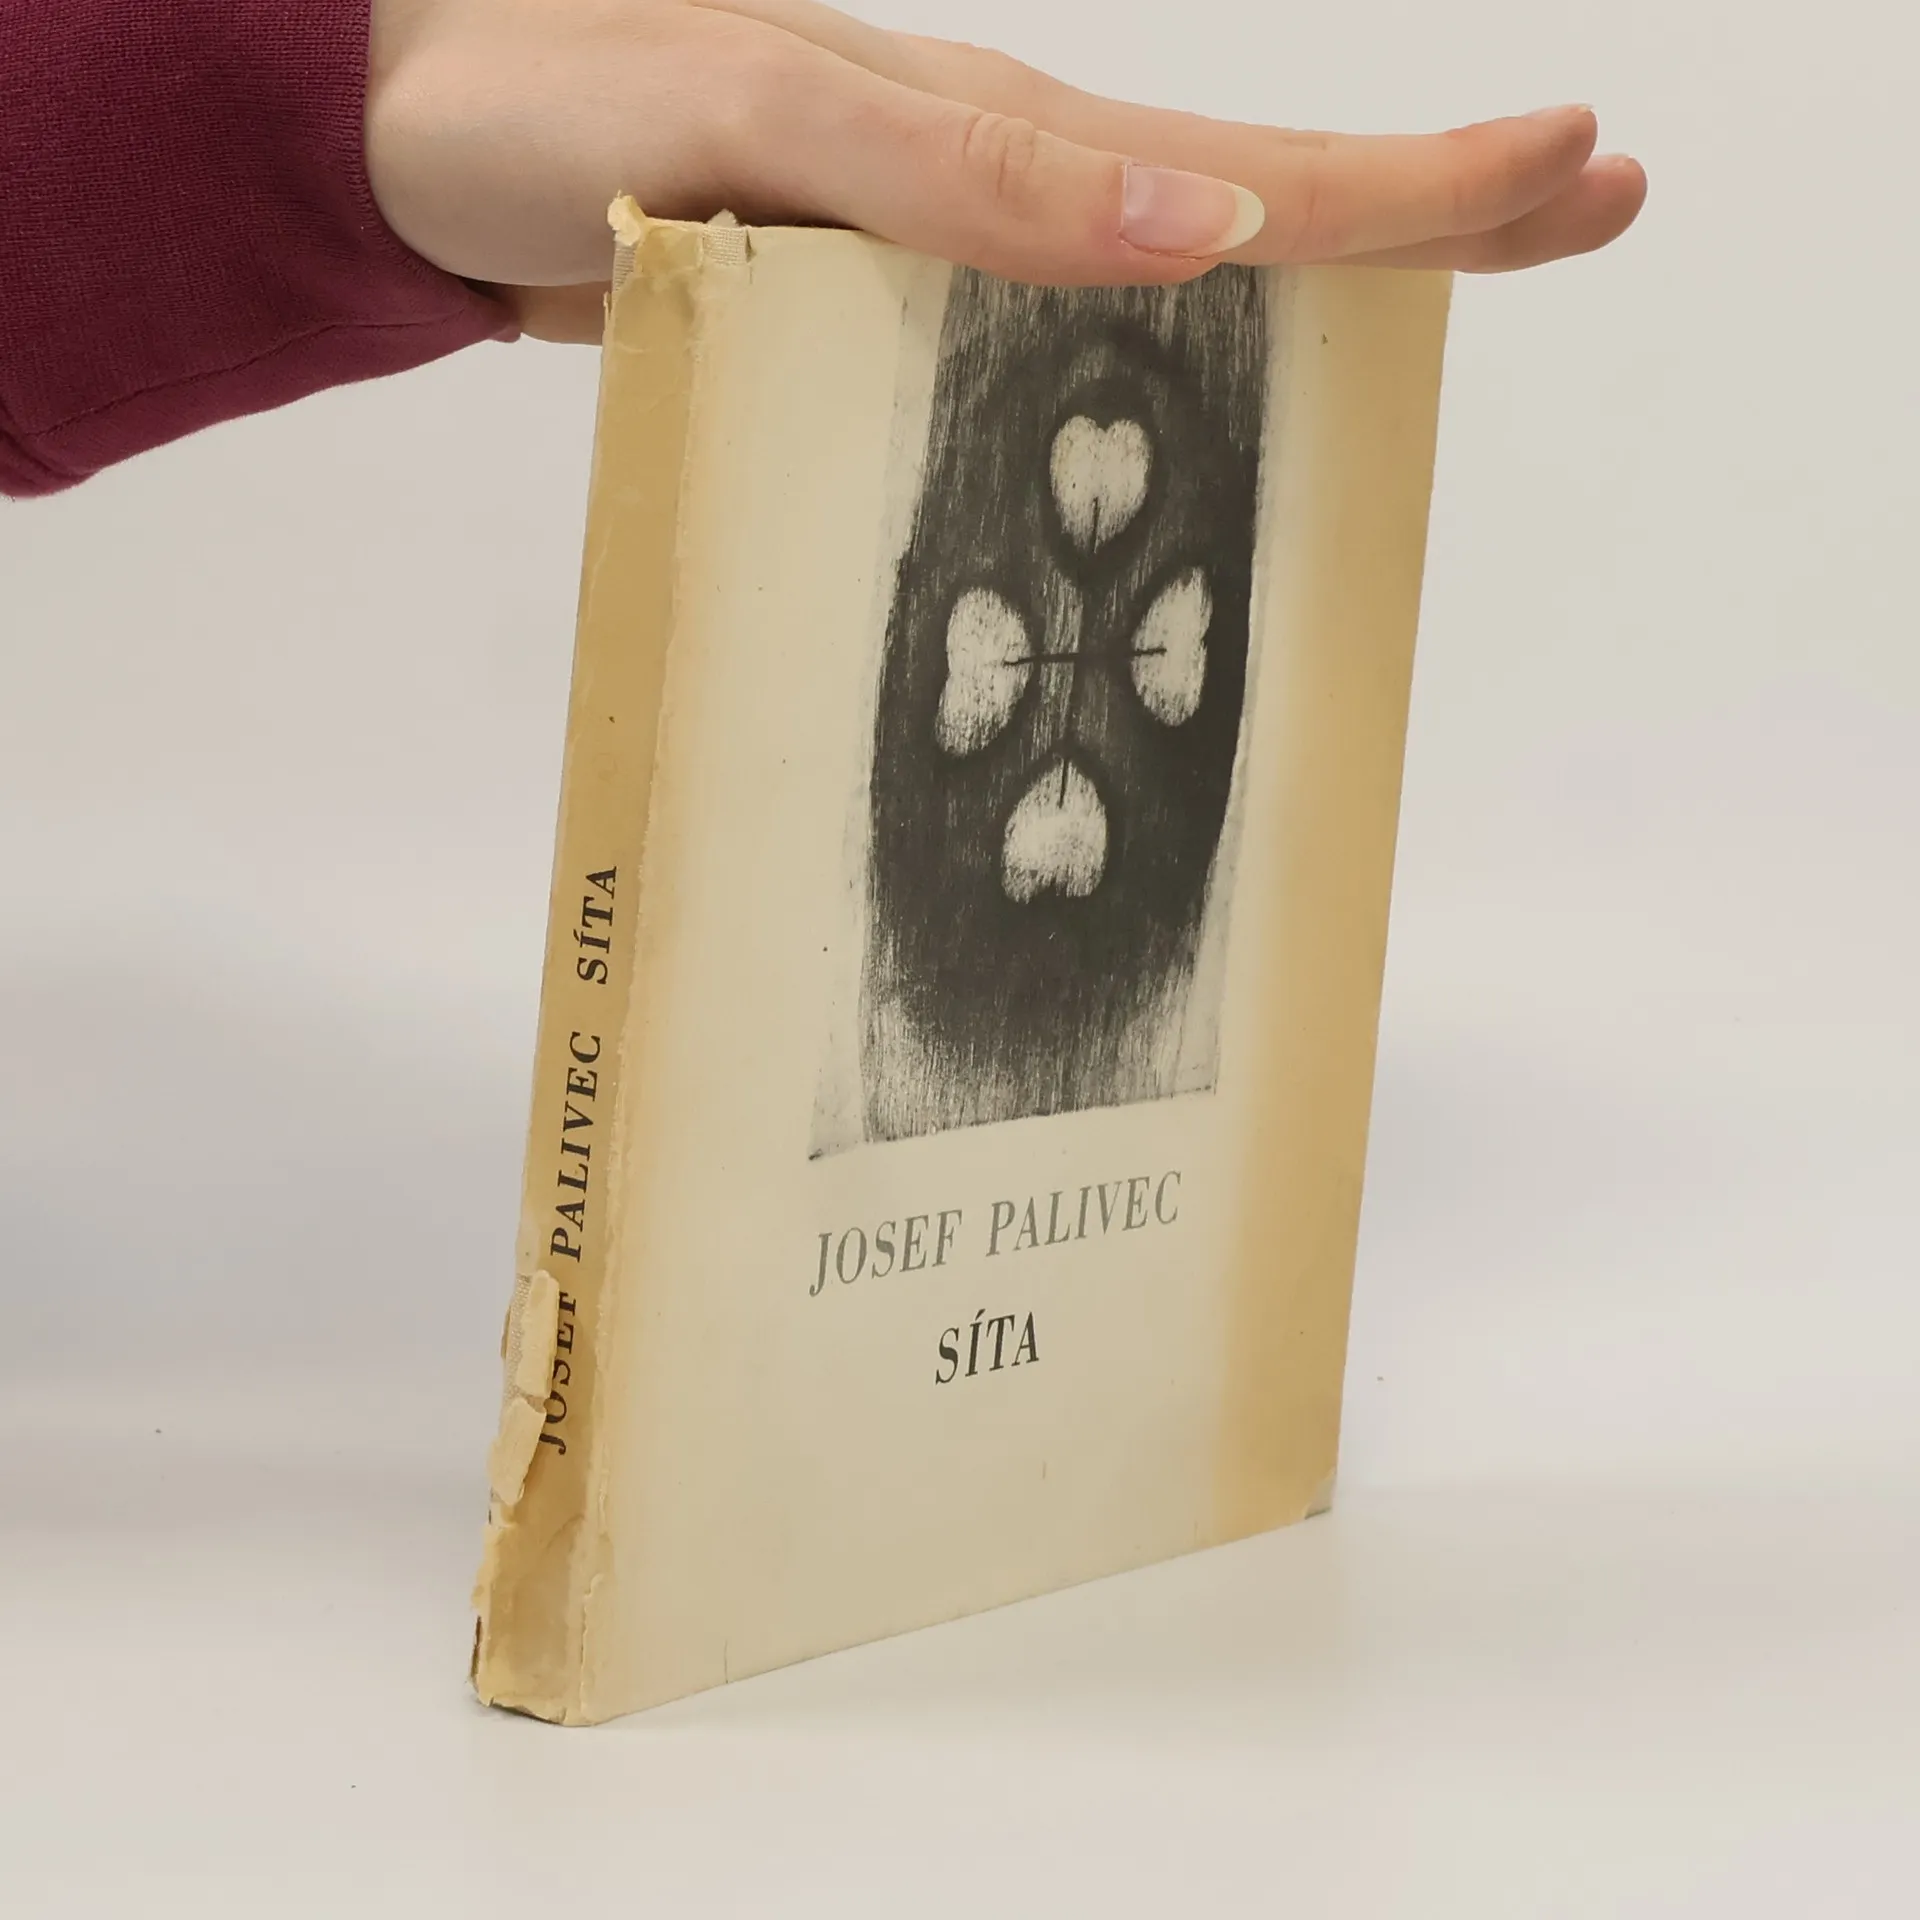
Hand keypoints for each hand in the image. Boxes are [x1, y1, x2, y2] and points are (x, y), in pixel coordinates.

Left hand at [367, 0, 1646, 341]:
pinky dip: (1150, 371)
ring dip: (1311, 285)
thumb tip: (1193, 231)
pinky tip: (1190, 394)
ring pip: (1160, 277)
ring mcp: (939, 255)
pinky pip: (1040, 348)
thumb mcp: (757, 117)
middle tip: (1586, 204)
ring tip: (1443, 291)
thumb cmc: (552, 106)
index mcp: (989, 144)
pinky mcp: (873, 310)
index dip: (1417, 183)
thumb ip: (958, 175)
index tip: (1578, 169)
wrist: (415, 137)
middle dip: (1423, 211)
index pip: (1245, 170)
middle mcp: (989, 196)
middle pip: (1242, 208)